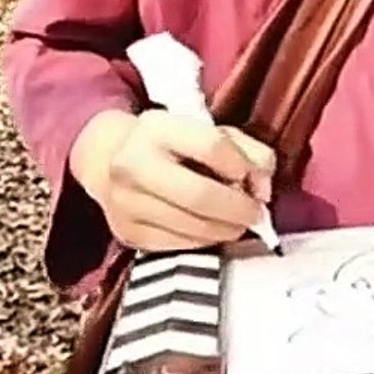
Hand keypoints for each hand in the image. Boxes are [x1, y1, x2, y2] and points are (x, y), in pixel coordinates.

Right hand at [70, 108, 276, 252]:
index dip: (244, 166)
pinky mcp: (126, 233)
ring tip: (238, 223)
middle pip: (200, 195)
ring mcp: (125, 201)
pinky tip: (213, 230)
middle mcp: (133, 163)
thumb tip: (262, 187)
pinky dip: (205, 242)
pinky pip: (177, 245)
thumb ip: (250, 151)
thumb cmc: (175, 144)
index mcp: (158, 127)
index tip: (257, 179)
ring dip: (226, 229)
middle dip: (239, 209)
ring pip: (191, 226)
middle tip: (256, 214)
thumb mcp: (212, 131)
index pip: (212, 146)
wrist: (112, 159)